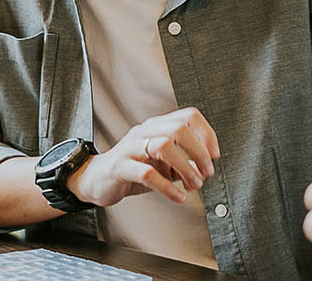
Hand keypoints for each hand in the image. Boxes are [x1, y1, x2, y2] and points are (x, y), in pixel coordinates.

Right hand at [66, 107, 221, 207]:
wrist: (96, 180)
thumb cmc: (132, 170)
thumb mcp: (162, 165)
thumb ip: (183, 163)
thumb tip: (205, 167)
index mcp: (156, 126)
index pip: (187, 116)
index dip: (206, 133)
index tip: (215, 155)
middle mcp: (144, 131)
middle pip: (178, 129)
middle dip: (199, 152)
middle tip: (207, 173)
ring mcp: (130, 147)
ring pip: (163, 146)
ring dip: (185, 168)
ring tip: (194, 185)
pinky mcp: (120, 166)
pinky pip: (146, 173)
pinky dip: (167, 186)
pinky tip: (178, 196)